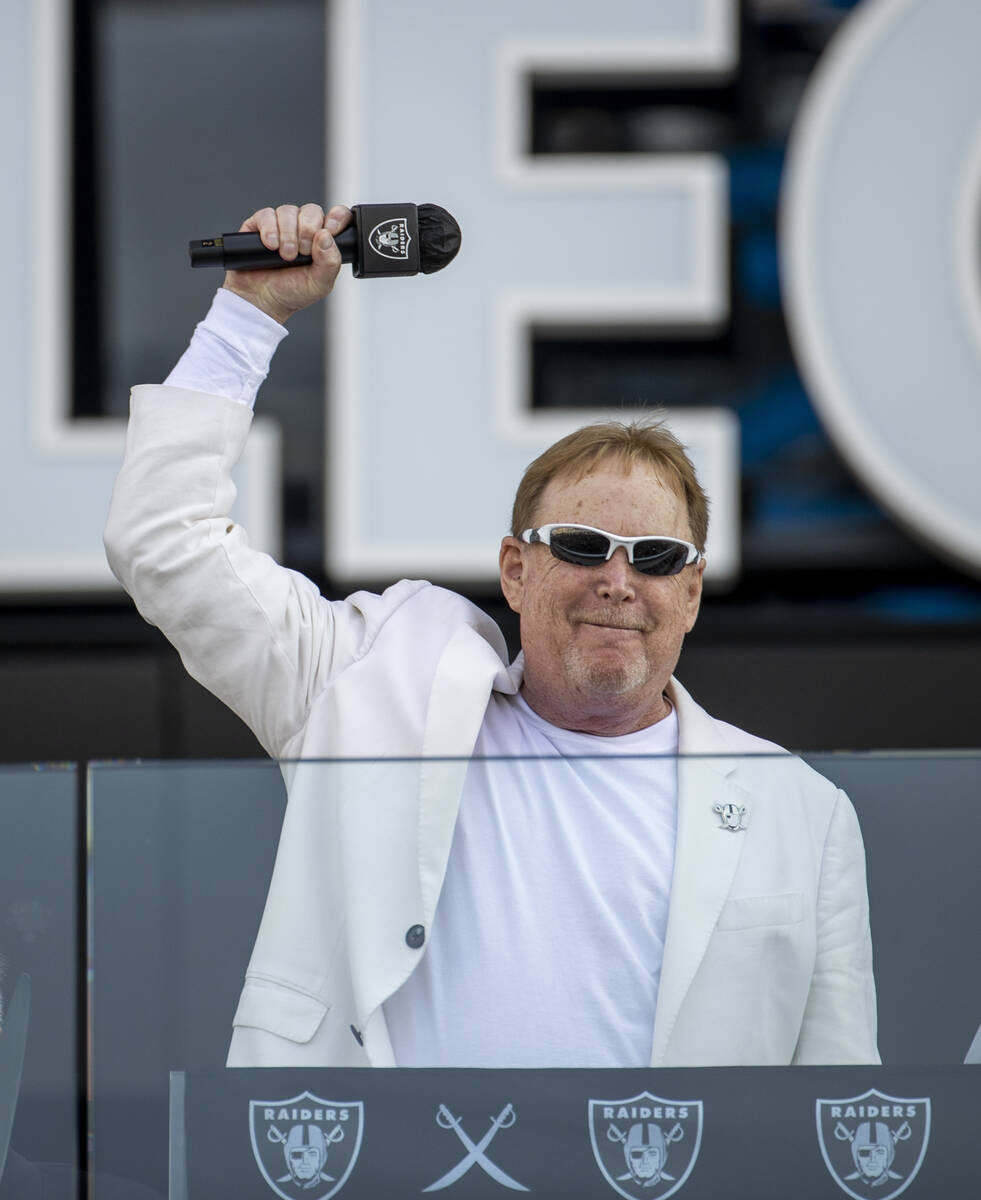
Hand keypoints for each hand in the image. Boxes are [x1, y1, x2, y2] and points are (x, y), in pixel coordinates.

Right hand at [221, 203, 353, 323]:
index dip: (336, 217)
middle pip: (311, 211)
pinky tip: (271, 246)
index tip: (331, 230)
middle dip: (307, 231)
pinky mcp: (260, 224)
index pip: (337, 216)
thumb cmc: (292, 293)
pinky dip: (270, 230)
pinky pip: (266, 215)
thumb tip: (326, 236)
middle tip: (301, 254)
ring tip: (285, 256)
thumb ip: (330, 262)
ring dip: (288, 234)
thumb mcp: (320, 284)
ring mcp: (282, 225)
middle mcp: (303, 228)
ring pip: (288, 211)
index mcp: (322, 240)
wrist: (262, 300)